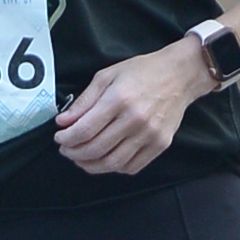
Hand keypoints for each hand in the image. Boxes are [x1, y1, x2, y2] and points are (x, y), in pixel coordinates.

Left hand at [54, 40, 210, 176]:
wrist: (180, 75)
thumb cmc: (143, 72)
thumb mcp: (107, 76)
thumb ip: (84, 101)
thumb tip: (64, 122)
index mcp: (119, 99)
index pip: (84, 130)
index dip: (66, 138)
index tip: (59, 137)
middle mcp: (135, 119)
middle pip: (95, 149)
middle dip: (74, 153)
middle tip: (66, 149)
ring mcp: (150, 134)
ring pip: (112, 163)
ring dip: (90, 165)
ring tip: (81, 158)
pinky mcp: (160, 144)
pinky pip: (132, 167)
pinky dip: (114, 167)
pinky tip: (105, 159)